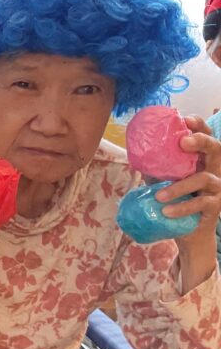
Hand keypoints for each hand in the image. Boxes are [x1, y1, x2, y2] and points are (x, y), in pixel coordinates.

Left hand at [157, 116, 220, 247]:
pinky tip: (166, 211)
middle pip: (216, 148)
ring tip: (159, 196)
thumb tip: (136, 152)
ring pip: (204, 178)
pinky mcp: (216, 205)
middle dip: (201, 141)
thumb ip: (155, 167)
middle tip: (183, 142)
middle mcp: (215, 168)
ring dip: (180, 186)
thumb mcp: (165, 179)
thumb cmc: (176, 198)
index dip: (199, 125)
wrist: (188, 230)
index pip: (206, 135)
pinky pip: (201, 203)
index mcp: (203, 158)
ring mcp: (218, 186)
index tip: (185, 119)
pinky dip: (182, 207)